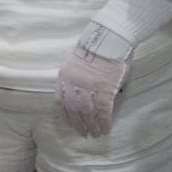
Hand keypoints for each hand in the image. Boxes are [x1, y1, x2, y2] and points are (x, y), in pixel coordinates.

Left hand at [54, 21, 132, 136]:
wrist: (110, 37)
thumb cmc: (96, 47)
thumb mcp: (76, 61)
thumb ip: (76, 77)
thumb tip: (81, 94)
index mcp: (65, 75)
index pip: (60, 99)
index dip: (65, 114)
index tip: (69, 123)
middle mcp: (74, 82)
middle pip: (73, 108)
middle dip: (78, 123)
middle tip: (84, 133)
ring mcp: (89, 86)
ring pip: (87, 112)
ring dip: (91, 125)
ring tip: (95, 134)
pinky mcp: (105, 88)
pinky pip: (103, 110)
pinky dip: (104, 121)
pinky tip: (106, 129)